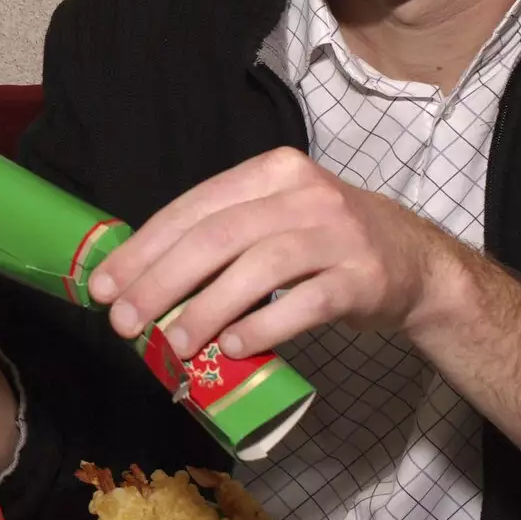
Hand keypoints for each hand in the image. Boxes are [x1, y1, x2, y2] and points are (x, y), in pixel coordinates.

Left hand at [88, 147, 468, 358]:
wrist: (416, 261)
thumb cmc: (324, 241)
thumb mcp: (274, 218)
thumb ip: (219, 237)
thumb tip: (140, 280)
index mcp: (271, 171)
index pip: (194, 207)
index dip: (145, 247)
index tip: (105, 285)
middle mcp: (304, 194)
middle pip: (218, 236)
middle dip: (162, 280)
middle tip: (124, 321)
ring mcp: (338, 235)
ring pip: (259, 268)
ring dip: (207, 308)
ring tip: (171, 343)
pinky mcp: (363, 278)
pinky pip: (306, 303)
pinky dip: (265, 326)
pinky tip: (233, 348)